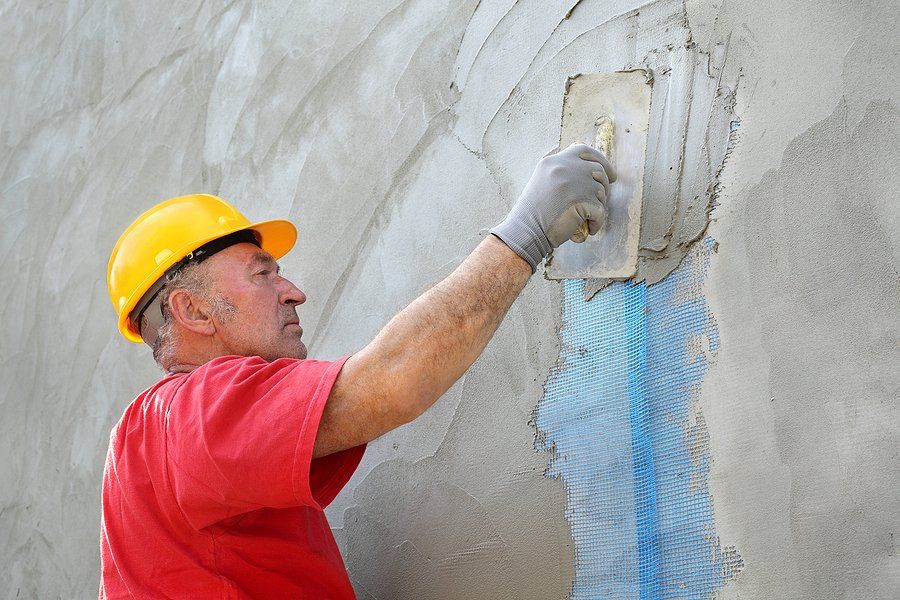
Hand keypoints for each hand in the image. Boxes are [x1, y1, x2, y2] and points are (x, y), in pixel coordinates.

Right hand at [489, 143, 615, 272]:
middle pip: (597, 169)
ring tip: (588, 216)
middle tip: (603, 198)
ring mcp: (574, 183)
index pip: (583, 151)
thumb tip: (591, 175)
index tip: (608, 173)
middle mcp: (564, 167)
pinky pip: (600, 210)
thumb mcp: (543, 182)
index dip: (599, 160)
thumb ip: (563, 174)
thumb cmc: (533, 214)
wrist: (525, 233)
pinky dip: (597, 222)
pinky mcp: (582, 201)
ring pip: (601, 190)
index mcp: (553, 162)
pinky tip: (589, 228)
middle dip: (605, 184)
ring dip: (599, 204)